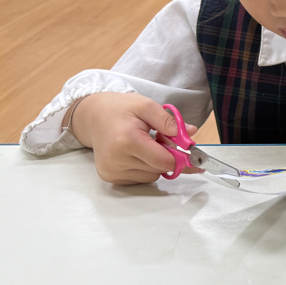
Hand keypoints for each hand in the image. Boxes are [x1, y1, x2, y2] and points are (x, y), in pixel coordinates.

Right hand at [69, 93, 197, 184]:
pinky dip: (145, 168)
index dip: (181, 157)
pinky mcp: (109, 177)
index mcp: (126, 141)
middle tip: (162, 139)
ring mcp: (111, 171)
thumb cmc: (120, 109)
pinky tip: (137, 153)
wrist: (93, 117)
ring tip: (146, 144)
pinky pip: (140, 178)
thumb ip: (168, 120)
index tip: (192, 153)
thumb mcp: (146, 105)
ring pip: (152, 176)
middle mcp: (116, 160)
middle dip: (168, 156)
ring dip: (156, 163)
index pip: (164, 160)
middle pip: (159, 169)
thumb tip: (190, 133)